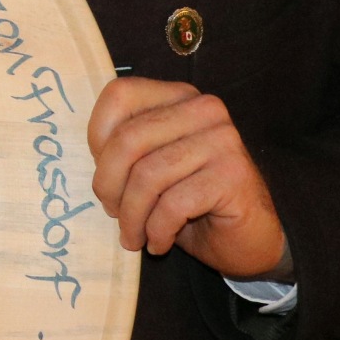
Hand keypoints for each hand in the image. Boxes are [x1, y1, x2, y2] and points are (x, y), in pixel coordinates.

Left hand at [88, 77, 290, 279]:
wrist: (247, 240)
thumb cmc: (190, 204)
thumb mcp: (147, 169)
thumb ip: (123, 149)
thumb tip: (92, 157)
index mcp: (178, 97)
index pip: (119, 96)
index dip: (98, 139)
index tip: (105, 177)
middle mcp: (203, 110)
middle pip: (127, 139)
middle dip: (109, 185)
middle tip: (113, 214)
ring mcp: (222, 139)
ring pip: (147, 175)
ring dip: (132, 216)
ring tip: (134, 236)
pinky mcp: (233, 175)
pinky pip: (172, 204)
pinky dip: (157, 231)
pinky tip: (159, 243)